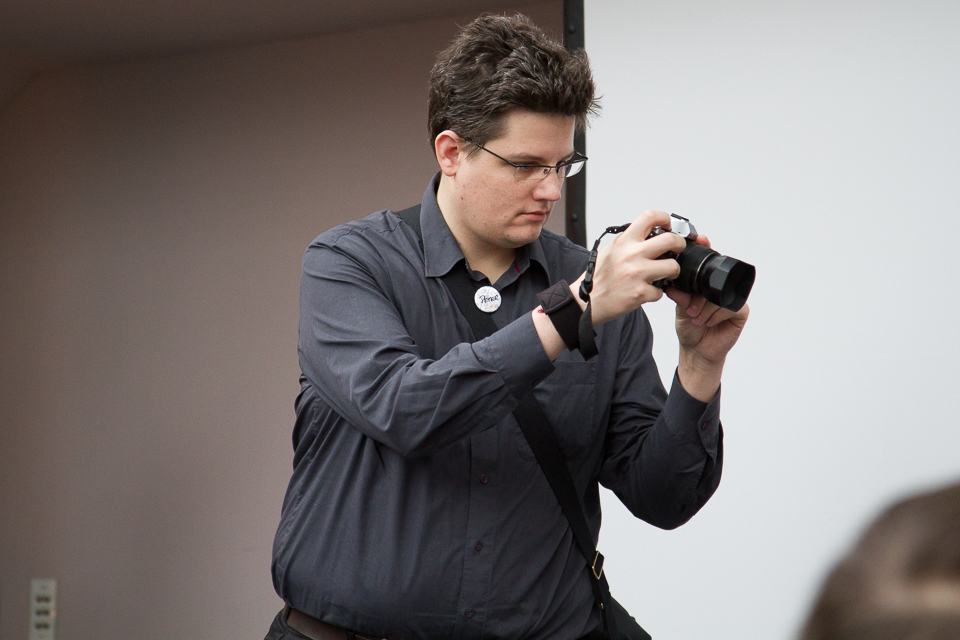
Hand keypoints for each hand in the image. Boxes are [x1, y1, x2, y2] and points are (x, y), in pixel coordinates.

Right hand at [579, 210, 687, 325]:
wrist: (588, 301)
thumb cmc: (599, 277)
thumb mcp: (612, 250)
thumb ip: (630, 241)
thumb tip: (649, 233)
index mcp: (624, 242)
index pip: (649, 217)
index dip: (664, 217)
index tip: (669, 224)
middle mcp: (631, 255)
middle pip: (670, 240)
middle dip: (679, 244)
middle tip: (678, 248)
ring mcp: (637, 274)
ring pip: (672, 267)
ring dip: (672, 271)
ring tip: (664, 274)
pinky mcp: (640, 293)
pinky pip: (660, 291)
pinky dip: (655, 293)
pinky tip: (646, 291)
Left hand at [666, 234, 749, 399]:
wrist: (696, 350)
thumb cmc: (689, 327)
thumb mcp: (680, 308)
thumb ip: (679, 295)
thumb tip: (672, 284)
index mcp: (707, 284)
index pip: (710, 264)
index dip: (707, 250)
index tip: (702, 240)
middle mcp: (721, 289)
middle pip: (717, 277)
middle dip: (702, 291)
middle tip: (690, 304)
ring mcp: (733, 299)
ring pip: (723, 294)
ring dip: (706, 306)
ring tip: (695, 316)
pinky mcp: (741, 312)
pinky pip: (732, 306)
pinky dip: (716, 314)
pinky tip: (707, 321)